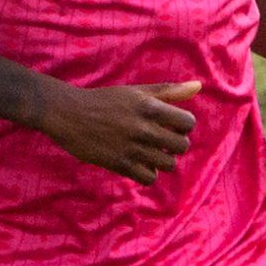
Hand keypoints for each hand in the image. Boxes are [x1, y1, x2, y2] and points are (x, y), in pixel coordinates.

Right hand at [37, 80, 201, 184]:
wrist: (67, 113)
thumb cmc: (105, 101)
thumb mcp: (136, 92)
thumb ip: (168, 91)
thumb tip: (198, 86)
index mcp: (149, 107)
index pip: (188, 123)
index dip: (182, 126)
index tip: (170, 125)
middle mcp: (143, 128)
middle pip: (182, 146)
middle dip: (174, 144)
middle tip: (160, 140)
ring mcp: (131, 147)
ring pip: (168, 164)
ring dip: (162, 160)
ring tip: (149, 152)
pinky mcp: (119, 164)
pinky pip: (149, 178)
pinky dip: (147, 173)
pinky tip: (138, 163)